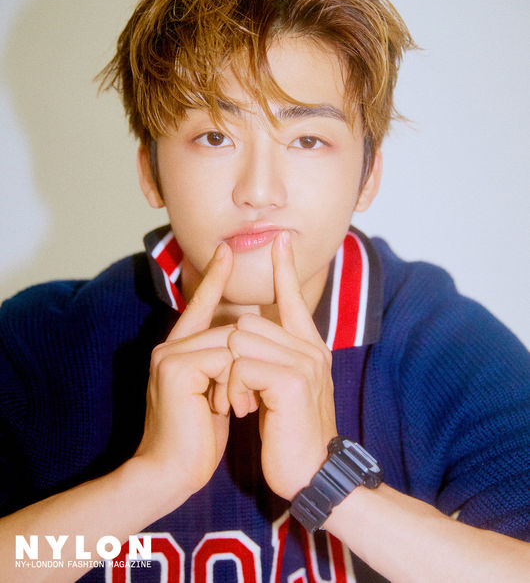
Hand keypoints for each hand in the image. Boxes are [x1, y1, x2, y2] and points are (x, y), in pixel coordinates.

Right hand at [134, 242, 233, 501]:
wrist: (170, 474)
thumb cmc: (196, 439)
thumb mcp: (213, 394)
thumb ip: (220, 366)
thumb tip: (242, 344)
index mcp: (178, 351)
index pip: (200, 306)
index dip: (214, 279)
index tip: (226, 250)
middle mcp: (169, 347)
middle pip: (225, 328)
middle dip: (245, 362)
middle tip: (238, 405)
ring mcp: (169, 355)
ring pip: (228, 343)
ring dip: (240, 378)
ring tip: (231, 412)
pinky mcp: (175, 368)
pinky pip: (224, 359)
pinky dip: (233, 384)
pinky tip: (221, 410)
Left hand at [227, 231, 336, 499]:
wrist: (311, 473)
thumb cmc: (289, 433)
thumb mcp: (281, 388)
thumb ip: (272, 356)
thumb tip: (245, 332)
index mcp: (308, 347)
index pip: (292, 299)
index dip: (283, 269)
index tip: (279, 240)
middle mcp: (310, 348)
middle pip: (248, 322)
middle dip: (230, 357)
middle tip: (237, 394)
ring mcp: (305, 362)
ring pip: (241, 339)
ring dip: (230, 376)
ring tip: (242, 404)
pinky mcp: (292, 380)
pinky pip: (242, 364)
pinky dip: (234, 388)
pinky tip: (246, 411)